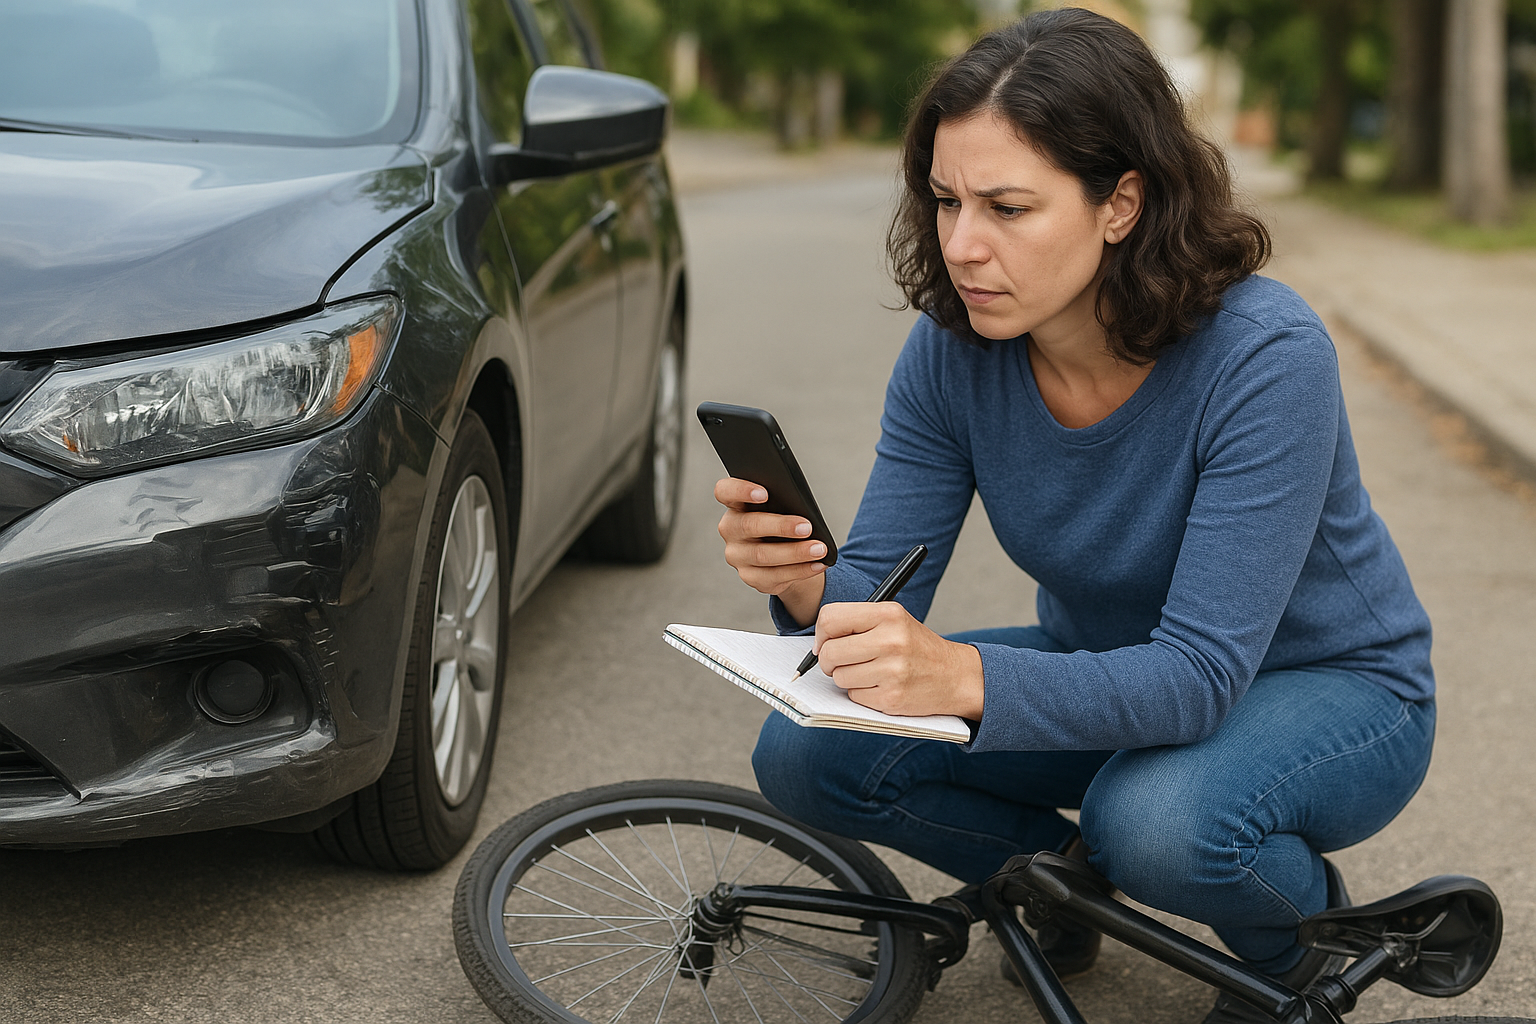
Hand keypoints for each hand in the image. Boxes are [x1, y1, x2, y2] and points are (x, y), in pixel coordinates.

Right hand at [715, 477, 826, 623]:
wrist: (784, 552)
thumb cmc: (783, 520)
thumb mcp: (782, 507)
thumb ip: (784, 503)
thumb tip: (805, 511)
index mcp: (735, 504)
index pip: (725, 491)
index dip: (740, 490)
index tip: (764, 493)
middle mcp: (730, 529)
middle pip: (748, 526)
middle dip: (780, 526)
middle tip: (807, 527)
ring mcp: (737, 555)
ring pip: (763, 555)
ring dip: (795, 553)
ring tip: (819, 549)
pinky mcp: (750, 576)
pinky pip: (775, 576)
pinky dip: (800, 570)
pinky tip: (818, 564)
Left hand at [813, 602, 983, 719]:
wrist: (954, 676)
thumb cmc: (916, 647)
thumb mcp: (894, 621)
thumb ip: (857, 623)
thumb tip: (816, 643)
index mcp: (889, 614)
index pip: (831, 618)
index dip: (821, 633)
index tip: (826, 642)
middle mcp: (892, 640)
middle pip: (829, 652)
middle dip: (829, 661)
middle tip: (842, 661)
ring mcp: (892, 671)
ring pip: (839, 677)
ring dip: (847, 678)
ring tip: (870, 672)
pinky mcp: (892, 698)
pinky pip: (854, 696)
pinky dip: (861, 694)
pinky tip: (881, 686)